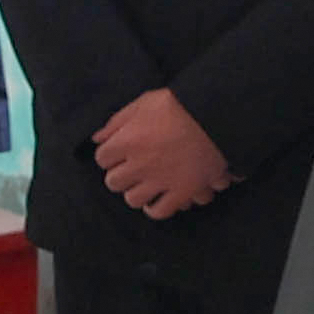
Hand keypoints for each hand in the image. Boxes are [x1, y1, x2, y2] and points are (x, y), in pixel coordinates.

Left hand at [92, 88, 231, 220]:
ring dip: (136, 192)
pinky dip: (156, 208)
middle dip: (120, 175)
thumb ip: (117, 121)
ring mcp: (160, 180)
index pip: (102, 158)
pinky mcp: (182, 191)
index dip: (109, 155)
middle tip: (130, 169)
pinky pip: (160, 211)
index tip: (118, 151)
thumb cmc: (179, 104)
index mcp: (127, 140)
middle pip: (114, 182)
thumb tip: (97, 138)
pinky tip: (155, 201)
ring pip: (133, 199)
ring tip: (143, 184)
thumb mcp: (144, 102)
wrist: (216, 115)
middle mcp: (139, 164)